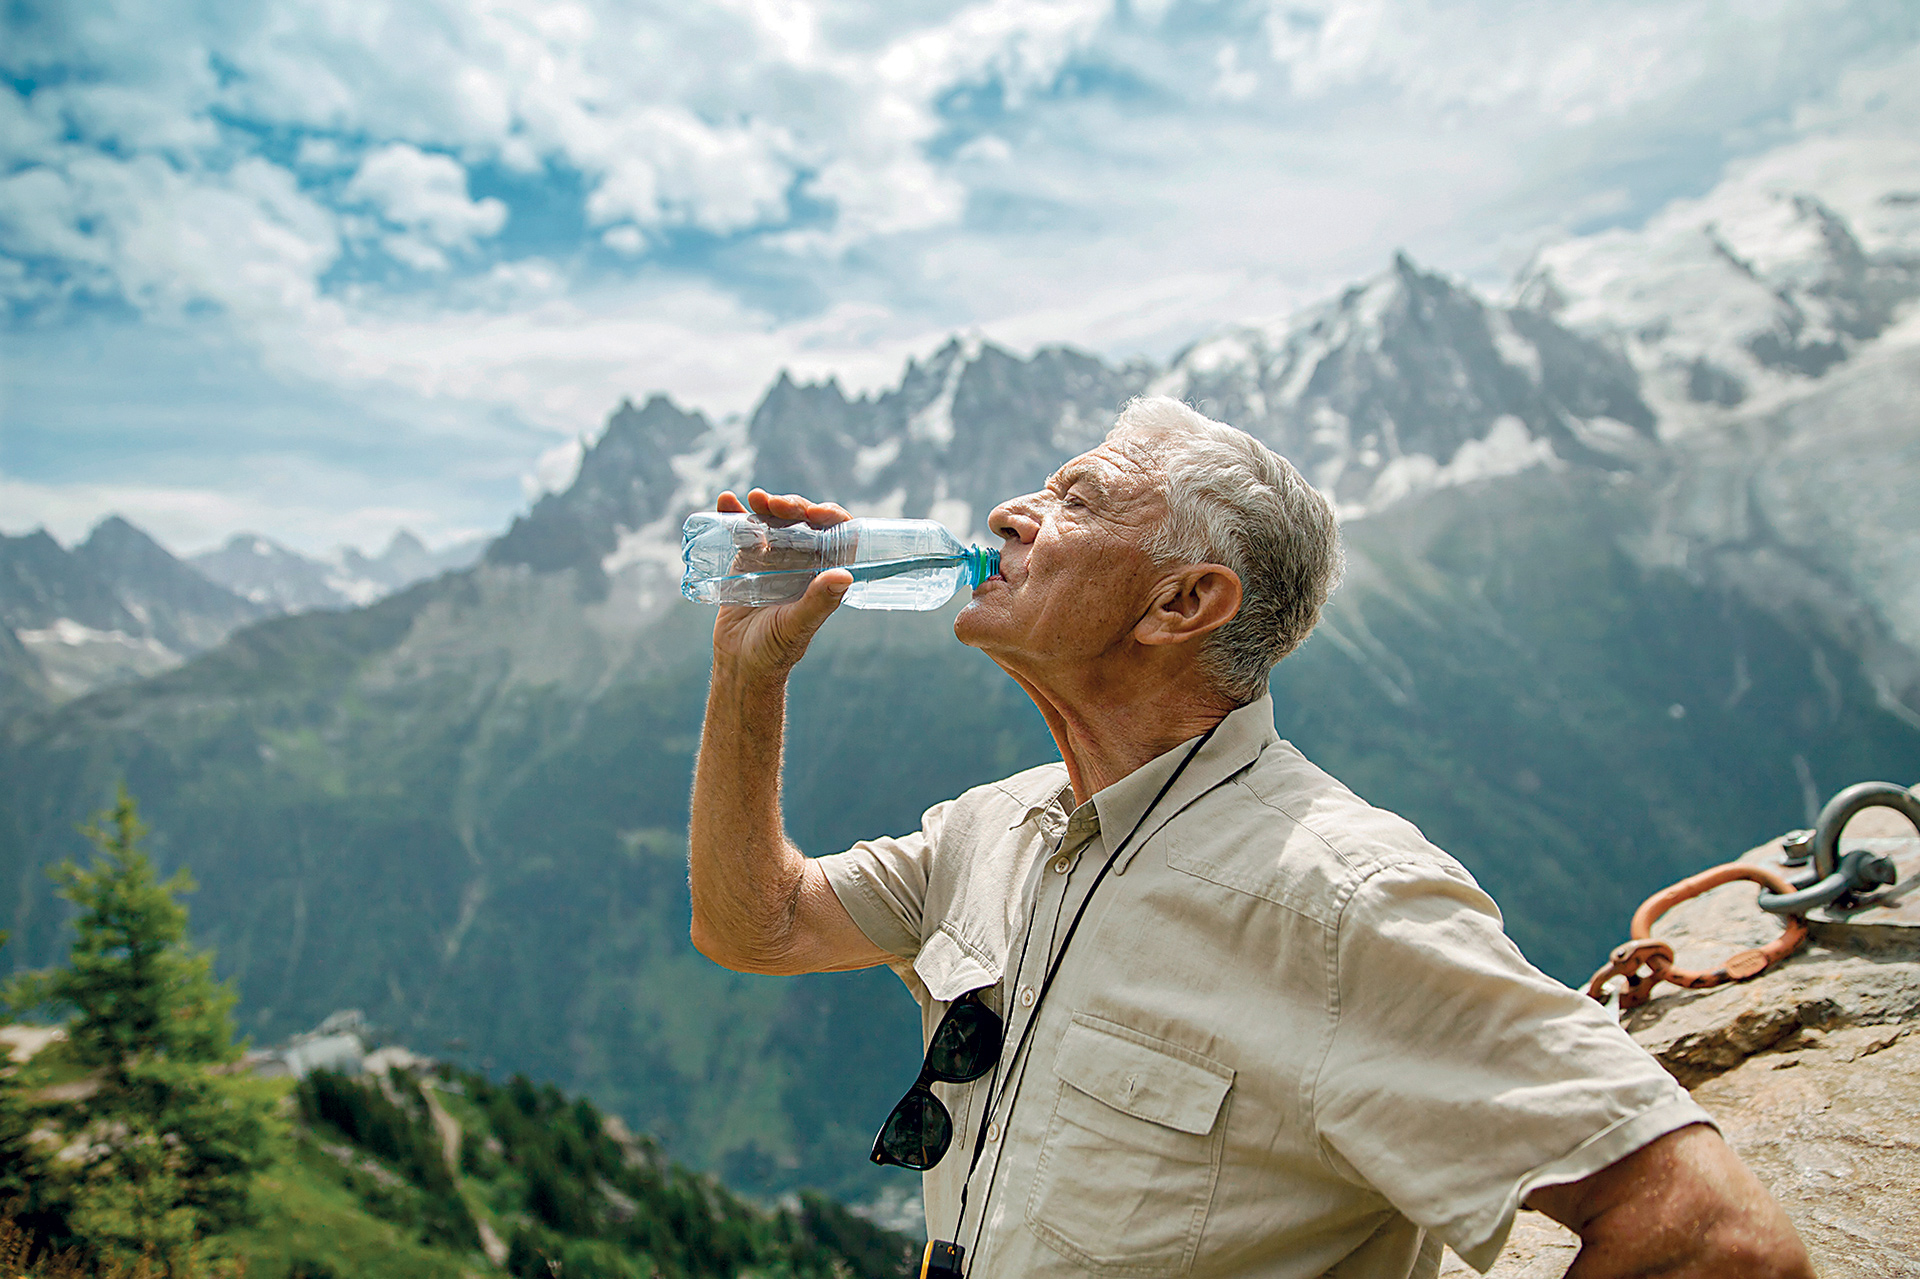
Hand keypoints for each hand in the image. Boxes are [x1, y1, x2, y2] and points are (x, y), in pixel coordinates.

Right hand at [710, 489, 853, 677]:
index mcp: (824, 572)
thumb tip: (846, 576)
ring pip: (776, 519)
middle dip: (793, 506)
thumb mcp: (798, 625)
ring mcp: (774, 556)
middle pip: (804, 520)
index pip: (838, 534)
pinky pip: (743, 529)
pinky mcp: (747, 558)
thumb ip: (819, 601)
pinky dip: (734, 513)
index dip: (831, 516)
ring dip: (767, 504)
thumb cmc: (775, 649)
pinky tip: (726, 501)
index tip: (814, 513)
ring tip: (755, 499)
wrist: (739, 661)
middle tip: (776, 505)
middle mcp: (803, 560)